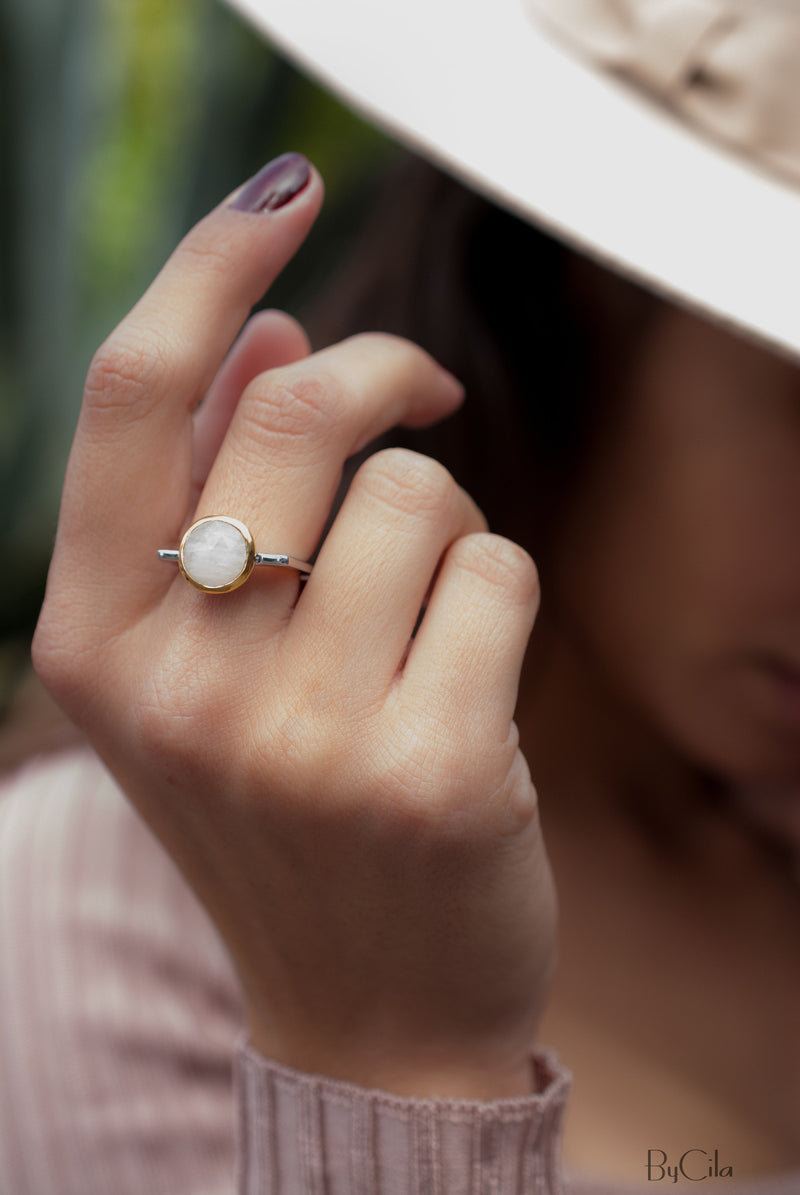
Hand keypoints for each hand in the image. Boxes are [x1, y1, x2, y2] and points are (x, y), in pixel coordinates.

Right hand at [33, 158, 556, 1098]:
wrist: (365, 1007)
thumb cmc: (285, 808)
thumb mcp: (204, 664)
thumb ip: (213, 492)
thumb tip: (272, 326)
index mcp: (93, 640)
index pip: (134, 396)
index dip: (209, 262)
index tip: (285, 186)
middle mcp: (177, 681)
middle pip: (295, 406)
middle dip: (381, 371)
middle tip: (422, 389)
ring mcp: (299, 733)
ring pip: (419, 487)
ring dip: (444, 523)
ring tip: (419, 625)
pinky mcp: (430, 767)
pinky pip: (499, 568)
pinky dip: (502, 595)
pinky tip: (471, 684)